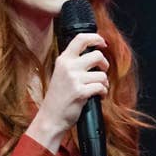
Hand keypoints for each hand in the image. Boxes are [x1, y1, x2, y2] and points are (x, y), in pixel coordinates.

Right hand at [25, 33, 108, 152]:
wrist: (51, 117)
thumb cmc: (58, 97)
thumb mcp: (61, 73)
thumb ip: (73, 63)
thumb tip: (94, 54)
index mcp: (63, 60)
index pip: (80, 39)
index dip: (96, 38)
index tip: (103, 43)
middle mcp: (68, 66)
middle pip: (97, 55)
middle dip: (105, 65)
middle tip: (102, 71)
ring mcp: (74, 79)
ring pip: (102, 74)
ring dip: (104, 83)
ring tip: (98, 88)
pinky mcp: (80, 92)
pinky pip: (101, 87)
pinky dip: (103, 92)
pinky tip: (98, 96)